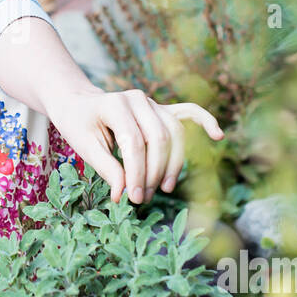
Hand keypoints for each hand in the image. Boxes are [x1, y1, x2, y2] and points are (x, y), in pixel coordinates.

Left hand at [44, 87, 222, 203]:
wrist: (79, 103)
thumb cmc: (79, 125)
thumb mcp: (84, 146)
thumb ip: (106, 167)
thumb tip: (123, 194)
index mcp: (116, 104)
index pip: (133, 142)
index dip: (135, 173)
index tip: (131, 198)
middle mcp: (138, 99)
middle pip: (158, 139)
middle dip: (153, 172)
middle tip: (143, 198)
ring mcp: (152, 103)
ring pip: (174, 133)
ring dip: (173, 163)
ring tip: (164, 188)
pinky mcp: (161, 109)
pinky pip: (188, 112)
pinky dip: (205, 121)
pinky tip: (218, 135)